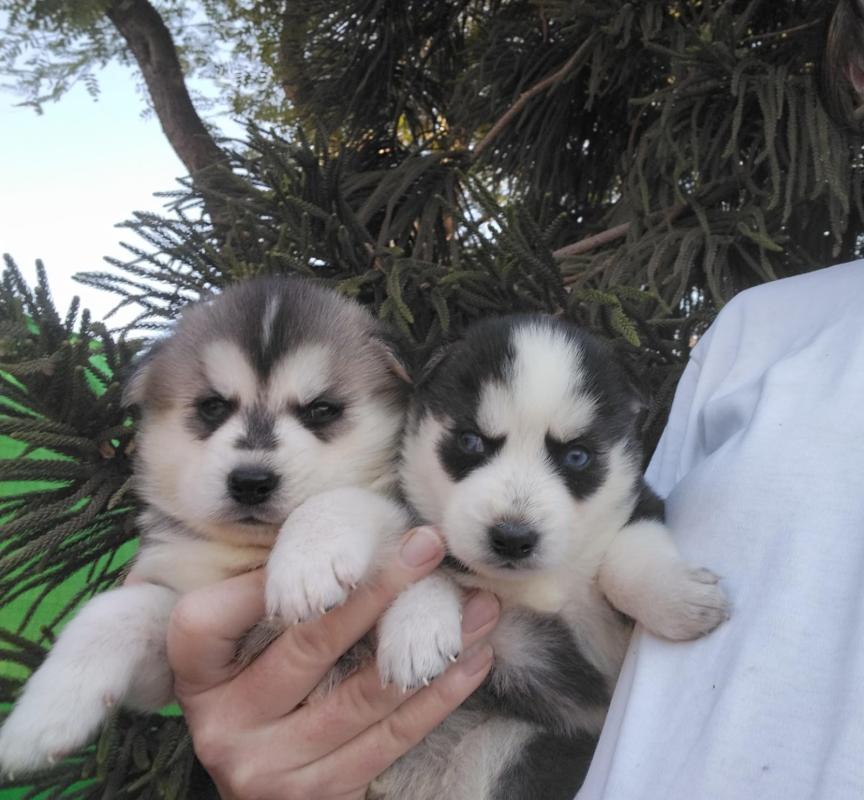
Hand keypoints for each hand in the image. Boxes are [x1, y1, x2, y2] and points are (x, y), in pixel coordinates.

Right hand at [168, 526, 499, 799]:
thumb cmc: (254, 684)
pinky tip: (473, 658)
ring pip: (366, 695)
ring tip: (478, 605)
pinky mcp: (322, 794)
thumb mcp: (238, 640)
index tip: (355, 540)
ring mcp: (273, 767)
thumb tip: (353, 540)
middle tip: (428, 546)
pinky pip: (392, 738)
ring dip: (432, 645)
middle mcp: (225, 724)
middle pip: (311, 645)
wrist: (258, 777)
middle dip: (379, 590)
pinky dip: (439, 695)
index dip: (287, 573)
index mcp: (197, 673)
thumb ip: (270, 595)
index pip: (223, 613)